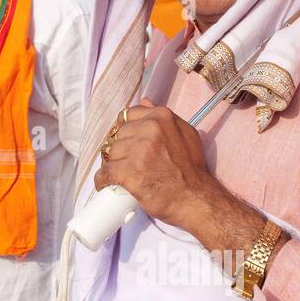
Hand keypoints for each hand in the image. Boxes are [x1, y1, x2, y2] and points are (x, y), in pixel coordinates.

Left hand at [96, 100, 287, 271]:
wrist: (196, 199)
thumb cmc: (192, 171)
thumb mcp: (185, 135)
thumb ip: (164, 119)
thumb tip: (144, 101)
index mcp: (162, 117)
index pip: (128, 116)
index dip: (126, 132)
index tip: (129, 145)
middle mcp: (150, 129)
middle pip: (118, 136)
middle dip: (120, 151)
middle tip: (129, 165)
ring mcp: (139, 150)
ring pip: (110, 154)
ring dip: (113, 166)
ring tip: (122, 177)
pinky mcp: (129, 171)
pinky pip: (105, 173)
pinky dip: (103, 181)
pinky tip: (108, 185)